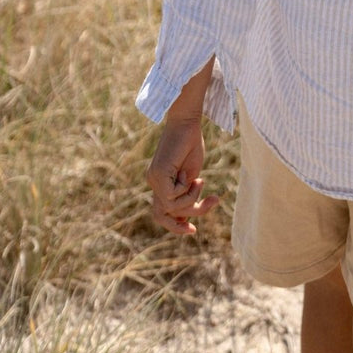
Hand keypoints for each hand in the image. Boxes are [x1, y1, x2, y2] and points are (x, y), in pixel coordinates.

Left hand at [146, 117, 219, 235]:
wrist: (187, 122)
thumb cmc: (191, 144)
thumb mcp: (191, 176)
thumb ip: (187, 193)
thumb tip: (186, 214)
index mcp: (160, 182)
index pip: (162, 212)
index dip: (175, 225)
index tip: (193, 229)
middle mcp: (153, 182)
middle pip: (161, 216)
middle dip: (177, 227)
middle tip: (194, 230)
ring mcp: (154, 178)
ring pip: (171, 207)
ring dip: (191, 200)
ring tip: (199, 181)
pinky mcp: (158, 174)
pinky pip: (173, 197)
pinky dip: (188, 190)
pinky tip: (192, 176)